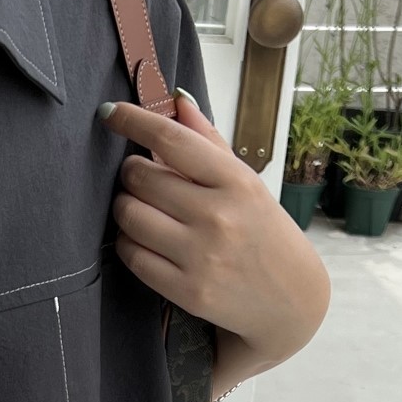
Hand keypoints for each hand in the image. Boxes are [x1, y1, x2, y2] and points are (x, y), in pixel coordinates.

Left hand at [100, 90, 330, 381]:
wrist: (290, 301)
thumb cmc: (263, 233)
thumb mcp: (246, 183)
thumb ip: (209, 142)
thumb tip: (176, 100)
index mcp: (236, 181)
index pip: (173, 140)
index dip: (134, 121)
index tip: (111, 112)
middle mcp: (218, 216)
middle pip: (141, 179)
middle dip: (130, 173)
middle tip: (137, 177)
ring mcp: (201, 256)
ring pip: (130, 216)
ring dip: (123, 207)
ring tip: (137, 207)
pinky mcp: (186, 290)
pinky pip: (132, 256)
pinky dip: (127, 242)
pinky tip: (139, 237)